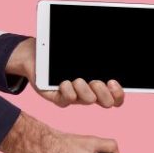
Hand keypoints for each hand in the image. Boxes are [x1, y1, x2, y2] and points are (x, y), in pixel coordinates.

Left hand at [7, 38, 124, 107]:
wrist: (35, 56)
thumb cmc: (61, 54)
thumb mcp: (81, 54)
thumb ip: (95, 57)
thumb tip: (115, 50)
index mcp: (99, 85)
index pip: (116, 98)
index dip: (118, 93)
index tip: (112, 81)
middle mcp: (89, 93)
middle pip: (107, 102)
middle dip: (103, 92)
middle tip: (95, 81)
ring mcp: (75, 97)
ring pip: (88, 100)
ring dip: (84, 88)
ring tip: (77, 79)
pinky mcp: (59, 98)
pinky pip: (68, 100)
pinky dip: (68, 90)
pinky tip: (64, 81)